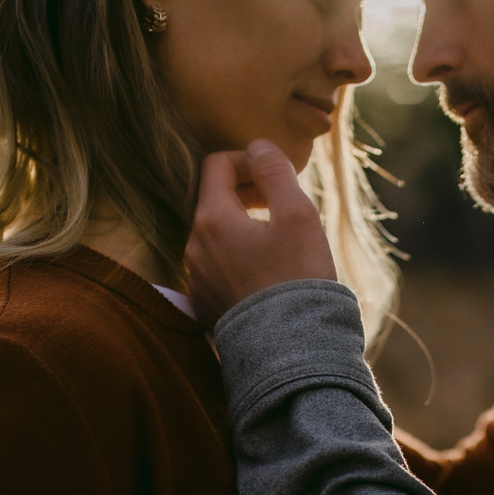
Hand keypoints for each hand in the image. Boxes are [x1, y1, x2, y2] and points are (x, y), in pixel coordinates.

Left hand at [186, 139, 335, 327]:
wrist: (292, 349)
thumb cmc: (299, 278)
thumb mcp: (298, 214)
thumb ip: (275, 172)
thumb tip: (258, 145)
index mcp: (212, 219)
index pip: (216, 165)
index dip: (247, 159)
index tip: (274, 175)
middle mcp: (194, 247)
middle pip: (214, 200)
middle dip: (246, 193)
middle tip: (281, 202)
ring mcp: (197, 279)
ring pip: (216, 235)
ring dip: (244, 227)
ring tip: (279, 240)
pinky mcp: (206, 305)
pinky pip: (218, 267)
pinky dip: (239, 258)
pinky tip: (268, 273)